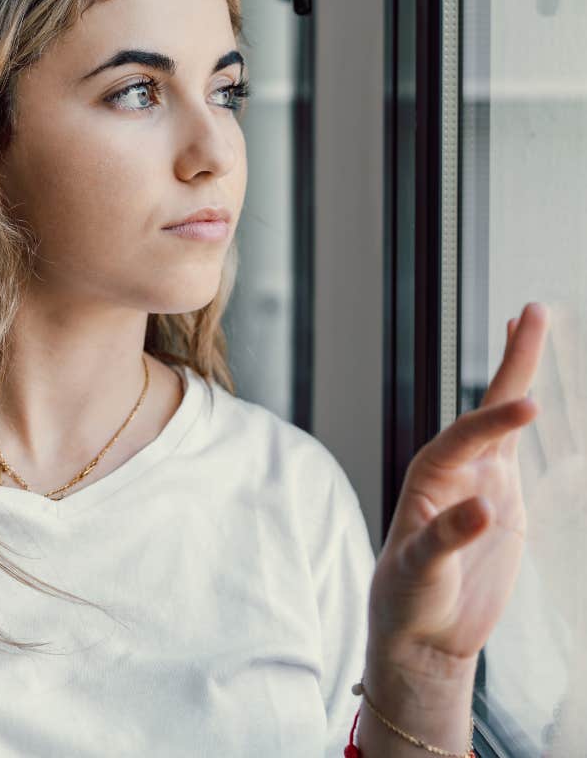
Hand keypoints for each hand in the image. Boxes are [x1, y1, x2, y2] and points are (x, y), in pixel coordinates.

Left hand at [367, 301, 549, 677]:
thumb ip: (446, 539)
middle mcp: (455, 468)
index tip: (529, 407)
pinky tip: (531, 391)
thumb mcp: (421, 571)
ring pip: (503, 418)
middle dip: (511, 362)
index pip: (465, 437)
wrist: (422, 631)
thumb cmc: (408, 597)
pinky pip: (516, 447)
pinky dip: (523, 416)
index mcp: (429, 477)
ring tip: (531, 325)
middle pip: (486, 406)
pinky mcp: (503, 498)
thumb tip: (483, 509)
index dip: (494, 421)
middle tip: (535, 312)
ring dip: (518, 374)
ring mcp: (481, 479)